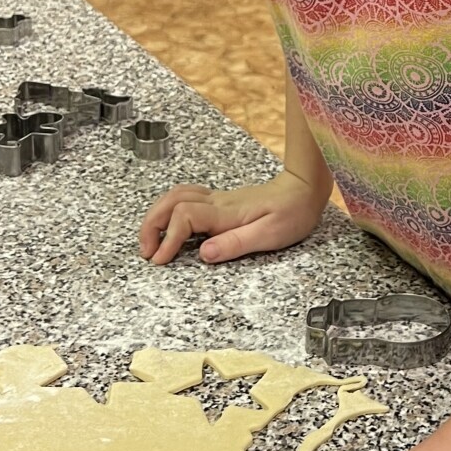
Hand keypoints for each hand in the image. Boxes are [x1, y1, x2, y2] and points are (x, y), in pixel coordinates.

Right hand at [139, 170, 329, 264]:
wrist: (303, 190)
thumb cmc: (291, 212)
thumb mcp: (269, 234)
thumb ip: (235, 243)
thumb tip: (204, 253)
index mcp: (226, 212)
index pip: (184, 217)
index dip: (168, 239)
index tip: (161, 260)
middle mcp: (216, 202)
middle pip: (170, 202)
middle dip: (150, 226)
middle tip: (146, 252)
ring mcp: (216, 199)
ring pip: (174, 197)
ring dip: (156, 216)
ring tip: (151, 242)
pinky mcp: (220, 202)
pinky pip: (185, 198)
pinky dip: (168, 211)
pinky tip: (169, 226)